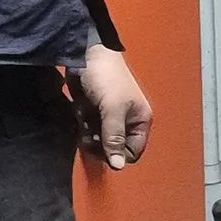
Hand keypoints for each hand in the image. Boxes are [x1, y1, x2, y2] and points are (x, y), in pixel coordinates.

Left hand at [75, 46, 151, 170]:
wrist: (86, 54)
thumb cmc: (106, 79)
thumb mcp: (112, 110)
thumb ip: (114, 138)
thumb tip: (117, 166)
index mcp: (140, 121)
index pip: (132, 152)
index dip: (116, 154)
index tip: (102, 147)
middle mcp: (127, 122)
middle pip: (114, 149)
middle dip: (100, 145)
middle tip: (89, 135)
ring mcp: (109, 117)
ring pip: (99, 140)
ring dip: (89, 135)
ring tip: (85, 120)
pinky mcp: (94, 112)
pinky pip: (89, 129)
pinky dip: (83, 125)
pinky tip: (81, 113)